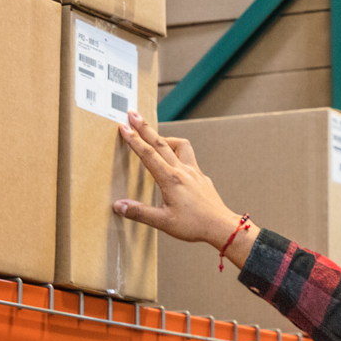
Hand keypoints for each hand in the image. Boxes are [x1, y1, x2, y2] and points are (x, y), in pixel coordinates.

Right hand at [113, 112, 256, 256]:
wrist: (221, 227)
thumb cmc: (195, 225)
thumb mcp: (163, 222)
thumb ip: (139, 212)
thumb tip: (119, 206)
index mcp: (170, 179)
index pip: (148, 154)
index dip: (134, 139)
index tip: (123, 127)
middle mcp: (183, 171)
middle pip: (161, 142)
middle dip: (145, 127)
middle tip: (133, 114)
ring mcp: (194, 172)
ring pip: (180, 145)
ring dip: (166, 138)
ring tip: (156, 138)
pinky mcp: (202, 177)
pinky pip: (189, 159)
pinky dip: (179, 154)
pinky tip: (175, 163)